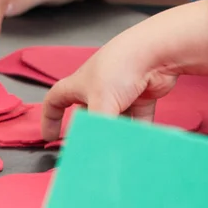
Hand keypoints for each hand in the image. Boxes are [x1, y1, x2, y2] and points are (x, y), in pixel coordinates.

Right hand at [41, 0, 207, 140]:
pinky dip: (138, 132)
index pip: (57, 98)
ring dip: (116, 134)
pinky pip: (138, 118)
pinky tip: (138, 145)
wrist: (157, 51)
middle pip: (89, 113)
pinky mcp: (143, 94)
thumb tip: (92, 156)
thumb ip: (95, 133)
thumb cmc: (121, 67)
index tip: (50, 135)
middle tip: (89, 150)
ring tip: (116, 152)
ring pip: (116, 119)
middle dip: (89, 131)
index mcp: (81, 82)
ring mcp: (123, 89)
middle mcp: (101, 85)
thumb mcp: (100, 105)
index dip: (50, 116)